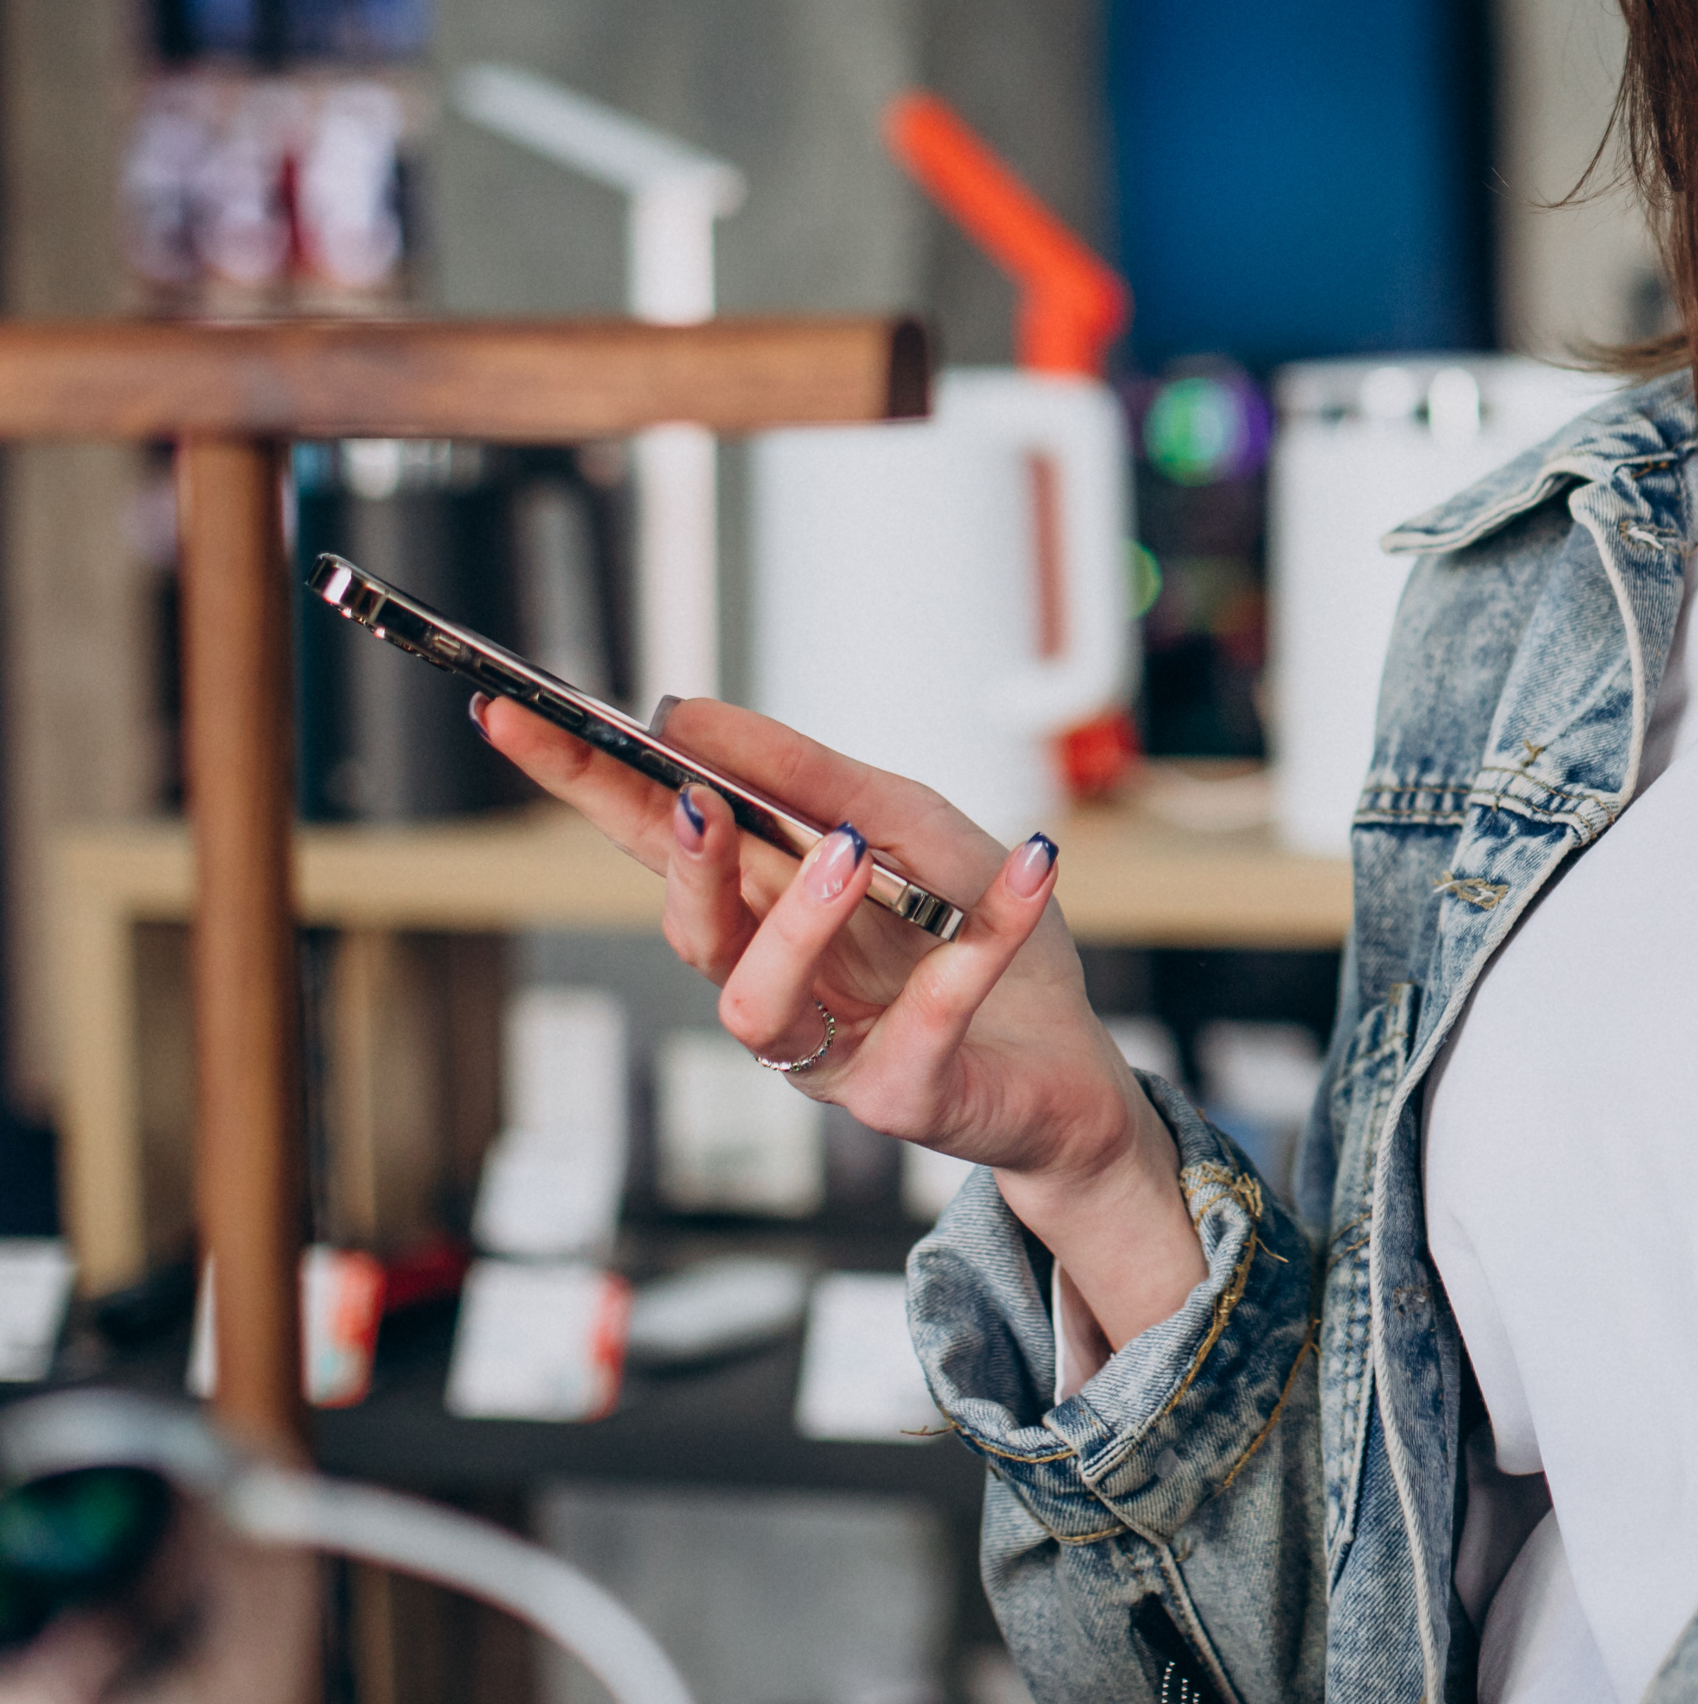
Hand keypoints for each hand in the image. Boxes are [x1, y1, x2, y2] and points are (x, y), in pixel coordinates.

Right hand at [482, 694, 1202, 1343]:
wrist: (1074, 1059)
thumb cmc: (978, 936)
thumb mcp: (914, 826)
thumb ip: (814, 778)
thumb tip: (687, 714)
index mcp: (763, 905)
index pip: (653, 839)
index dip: (578, 783)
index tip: (510, 713)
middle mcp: (774, 982)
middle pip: (686, 929)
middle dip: (678, 863)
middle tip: (692, 796)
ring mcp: (828, 1050)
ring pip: (758, 1004)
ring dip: (796, 921)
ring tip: (846, 847)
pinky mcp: (905, 1098)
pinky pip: (924, 1026)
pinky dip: (977, 945)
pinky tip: (1026, 868)